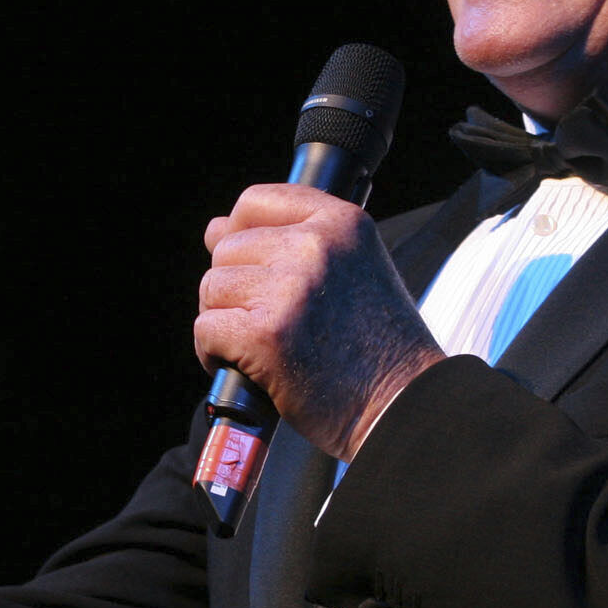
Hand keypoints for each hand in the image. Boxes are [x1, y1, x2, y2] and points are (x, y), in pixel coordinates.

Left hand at [196, 184, 443, 459]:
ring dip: (224, 322)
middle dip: (233, 290)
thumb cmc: (379, 348)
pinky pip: (206, 329)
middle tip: (267, 324)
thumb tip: (215, 229)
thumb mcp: (355, 269)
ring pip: (212, 289)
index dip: (239, 232)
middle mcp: (314, 246)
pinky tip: (249, 369)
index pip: (255, 201)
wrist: (402, 406)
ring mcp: (288, 288)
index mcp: (340, 222)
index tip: (250, 265)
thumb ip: (292, 241)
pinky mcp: (265, 333)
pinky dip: (214, 354)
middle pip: (226, 249)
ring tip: (261, 348)